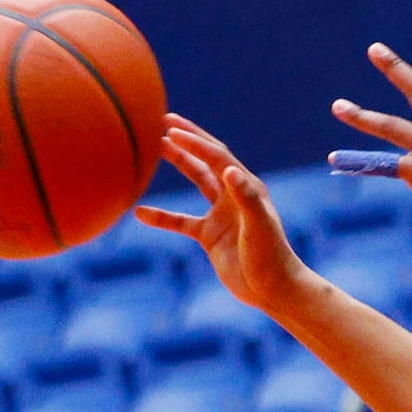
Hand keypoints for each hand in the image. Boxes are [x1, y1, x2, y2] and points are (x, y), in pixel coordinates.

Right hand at [135, 119, 313, 313]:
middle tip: (162, 121)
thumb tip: (229, 169)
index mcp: (248, 188)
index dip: (195, 141)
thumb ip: (246, 198)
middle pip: (207, 160)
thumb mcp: (259, 226)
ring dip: (178, 163)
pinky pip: (181, 221)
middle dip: (187, 140)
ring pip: (196, 181)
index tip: (170, 128)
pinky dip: (162, 217)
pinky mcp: (211, 235)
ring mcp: (222, 214)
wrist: (273, 290)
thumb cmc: (271, 257)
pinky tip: (139, 213)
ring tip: (152, 148)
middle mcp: (234, 196)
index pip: (218, 157)